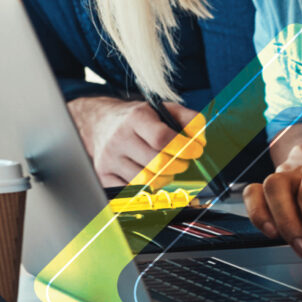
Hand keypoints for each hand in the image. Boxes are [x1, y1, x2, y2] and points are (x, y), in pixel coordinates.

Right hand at [68, 96, 204, 187]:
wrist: (101, 123)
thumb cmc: (138, 119)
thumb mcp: (162, 109)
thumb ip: (188, 119)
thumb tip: (200, 140)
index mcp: (135, 118)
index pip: (161, 138)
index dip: (183, 148)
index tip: (196, 151)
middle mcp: (119, 138)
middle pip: (157, 163)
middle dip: (178, 165)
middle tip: (182, 161)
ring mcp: (110, 159)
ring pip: (146, 180)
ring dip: (164, 178)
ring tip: (165, 168)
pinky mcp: (104, 175)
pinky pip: (132, 191)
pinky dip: (147, 187)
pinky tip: (150, 176)